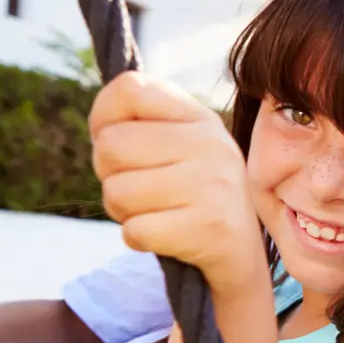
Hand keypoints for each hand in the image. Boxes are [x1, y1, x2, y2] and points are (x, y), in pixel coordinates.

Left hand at [89, 72, 266, 293]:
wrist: (242, 253)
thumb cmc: (196, 193)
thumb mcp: (182, 146)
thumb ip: (141, 124)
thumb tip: (101, 127)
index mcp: (201, 118)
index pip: (129, 89)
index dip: (104, 116)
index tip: (119, 141)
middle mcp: (212, 145)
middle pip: (110, 145)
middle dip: (109, 173)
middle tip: (140, 186)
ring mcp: (213, 186)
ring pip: (116, 192)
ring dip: (123, 211)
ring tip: (154, 211)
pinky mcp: (208, 228)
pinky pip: (134, 230)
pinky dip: (139, 238)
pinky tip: (166, 235)